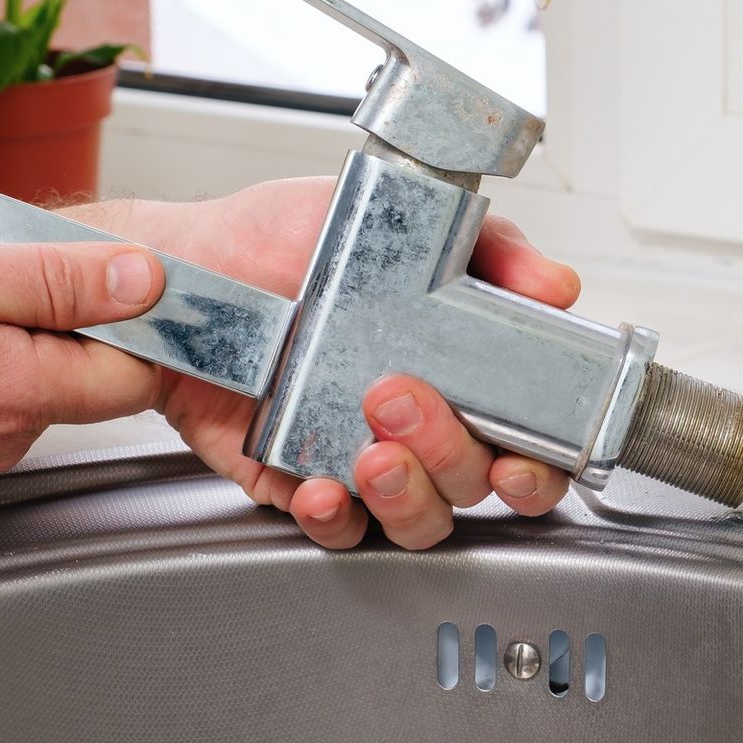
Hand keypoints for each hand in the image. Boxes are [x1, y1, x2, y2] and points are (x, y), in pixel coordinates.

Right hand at [0, 213, 166, 479]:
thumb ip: (56, 278)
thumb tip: (143, 281)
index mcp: (17, 392)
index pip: (138, 373)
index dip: (140, 317)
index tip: (115, 273)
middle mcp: (1, 434)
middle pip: (92, 376)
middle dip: (72, 315)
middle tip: (5, 268)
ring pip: (39, 379)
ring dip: (16, 327)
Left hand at [86, 180, 582, 550]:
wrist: (187, 264)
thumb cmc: (286, 239)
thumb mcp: (401, 216)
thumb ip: (490, 249)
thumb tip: (555, 285)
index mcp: (458, 369)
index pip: (527, 440)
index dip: (538, 466)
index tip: (521, 458)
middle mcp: (419, 423)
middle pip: (473, 482)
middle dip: (450, 453)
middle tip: (401, 399)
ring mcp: (361, 456)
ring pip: (418, 518)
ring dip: (405, 495)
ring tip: (371, 453)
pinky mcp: (299, 480)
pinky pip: (334, 527)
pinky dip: (332, 515)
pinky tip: (320, 486)